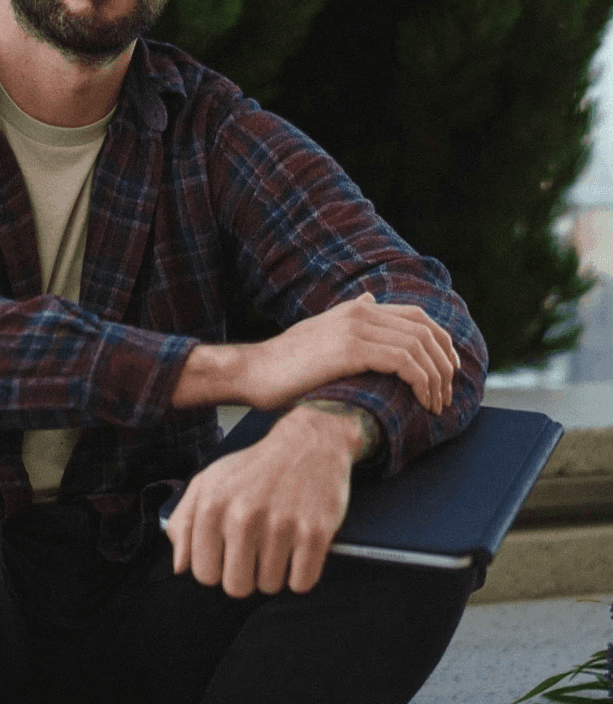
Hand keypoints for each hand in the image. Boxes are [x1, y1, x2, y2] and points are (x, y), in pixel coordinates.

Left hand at [165, 404, 357, 596]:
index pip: (204, 573)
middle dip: (246, 575)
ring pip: (270, 587)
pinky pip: (302, 583)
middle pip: (237, 587)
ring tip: (278, 543)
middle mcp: (243, 515)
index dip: (217, 568)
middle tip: (255, 550)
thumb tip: (179, 566)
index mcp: (212, 505)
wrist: (308, 444)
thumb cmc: (253, 469)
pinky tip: (298, 548)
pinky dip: (301, 574)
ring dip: (275, 573)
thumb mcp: (208, 483)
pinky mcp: (314, 533)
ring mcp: (280, 525)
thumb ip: (183, 522)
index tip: (228, 552)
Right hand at [238, 293, 457, 414]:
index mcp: (356, 309)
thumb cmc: (285, 363)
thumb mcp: (321, 333)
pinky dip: (421, 382)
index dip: (442, 342)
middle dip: (444, 363)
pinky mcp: (351, 350)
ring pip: (418, 347)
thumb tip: (369, 299)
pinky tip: (421, 400)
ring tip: (435, 404)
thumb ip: (348, 319)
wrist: (253, 371)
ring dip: (436, 378)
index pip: (417, 316)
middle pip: (425, 330)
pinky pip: (403, 361)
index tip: (450, 371)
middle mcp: (360, 312)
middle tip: (447, 394)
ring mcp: (355, 328)